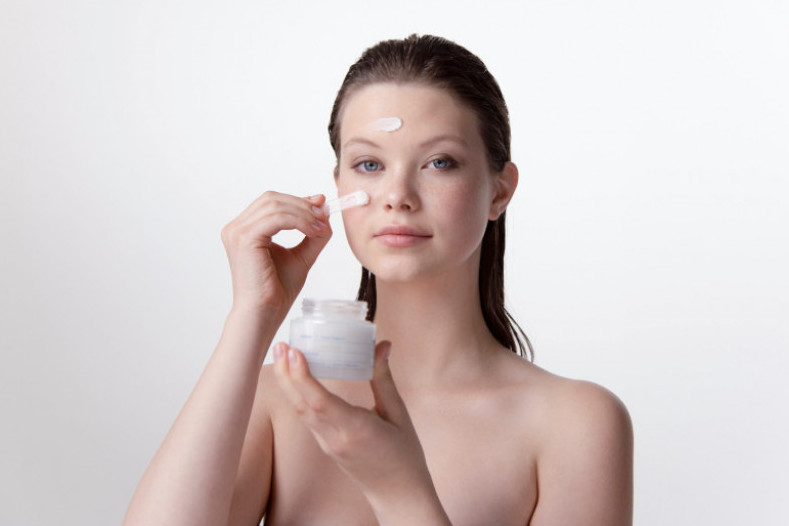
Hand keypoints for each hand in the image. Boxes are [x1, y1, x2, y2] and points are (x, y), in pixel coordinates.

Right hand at [220, 192, 330, 316]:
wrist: (265, 312)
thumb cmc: (277, 290)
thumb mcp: (300, 255)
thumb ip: (311, 234)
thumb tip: (325, 213)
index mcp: (244, 230)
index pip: (271, 203)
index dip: (297, 200)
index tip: (321, 204)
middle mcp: (236, 228)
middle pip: (272, 199)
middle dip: (302, 204)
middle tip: (324, 214)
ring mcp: (237, 232)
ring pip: (275, 206)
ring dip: (304, 213)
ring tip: (321, 227)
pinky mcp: (244, 239)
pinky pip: (277, 218)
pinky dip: (299, 221)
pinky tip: (313, 231)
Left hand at [273, 341, 450, 523]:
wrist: (398, 494)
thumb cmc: (404, 456)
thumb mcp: (399, 414)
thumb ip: (384, 380)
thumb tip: (382, 345)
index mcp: (355, 430)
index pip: (320, 402)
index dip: (303, 376)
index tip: (294, 352)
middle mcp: (335, 438)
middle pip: (301, 404)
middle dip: (286, 374)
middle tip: (280, 345)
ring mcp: (327, 444)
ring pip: (300, 412)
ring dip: (288, 383)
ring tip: (282, 356)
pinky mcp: (326, 445)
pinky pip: (307, 418)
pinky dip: (298, 395)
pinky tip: (296, 378)